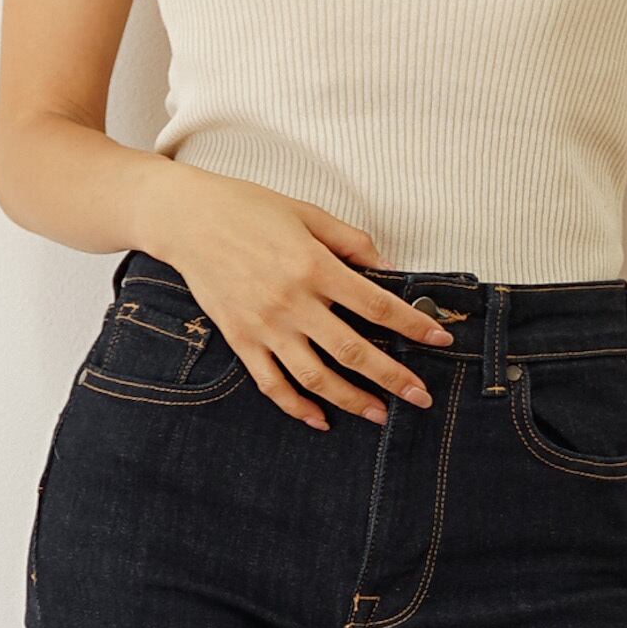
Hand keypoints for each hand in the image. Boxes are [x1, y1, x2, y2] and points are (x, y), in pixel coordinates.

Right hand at [154, 186, 454, 429]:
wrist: (187, 220)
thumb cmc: (247, 209)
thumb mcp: (307, 214)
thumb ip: (351, 242)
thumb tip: (389, 267)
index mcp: (314, 266)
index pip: (376, 304)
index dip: (412, 325)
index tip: (439, 340)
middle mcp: (292, 302)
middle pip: (353, 351)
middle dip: (393, 378)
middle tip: (421, 397)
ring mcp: (265, 326)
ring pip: (315, 376)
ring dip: (351, 400)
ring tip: (379, 415)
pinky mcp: (241, 340)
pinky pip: (272, 383)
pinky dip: (296, 406)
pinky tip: (320, 418)